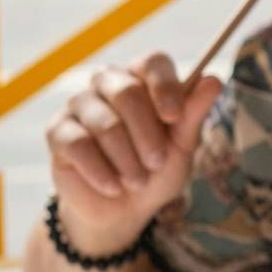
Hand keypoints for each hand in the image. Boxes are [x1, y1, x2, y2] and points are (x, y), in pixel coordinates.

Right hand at [46, 54, 221, 252]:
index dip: (165, 87)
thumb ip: (193, 115)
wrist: (123, 209)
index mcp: (142, 79)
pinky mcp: (57, 132)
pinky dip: (101, 171)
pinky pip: (79, 145)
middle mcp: (108, 83)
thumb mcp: (182, 147)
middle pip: (127, 92)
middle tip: (157, 162)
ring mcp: (79, 105)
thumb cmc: (156, 170)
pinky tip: (113, 186)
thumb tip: (214, 80)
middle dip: (147, 134)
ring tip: (137, 181)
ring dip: (127, 160)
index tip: (175, 117)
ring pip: (105, 123)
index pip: (153, 62)